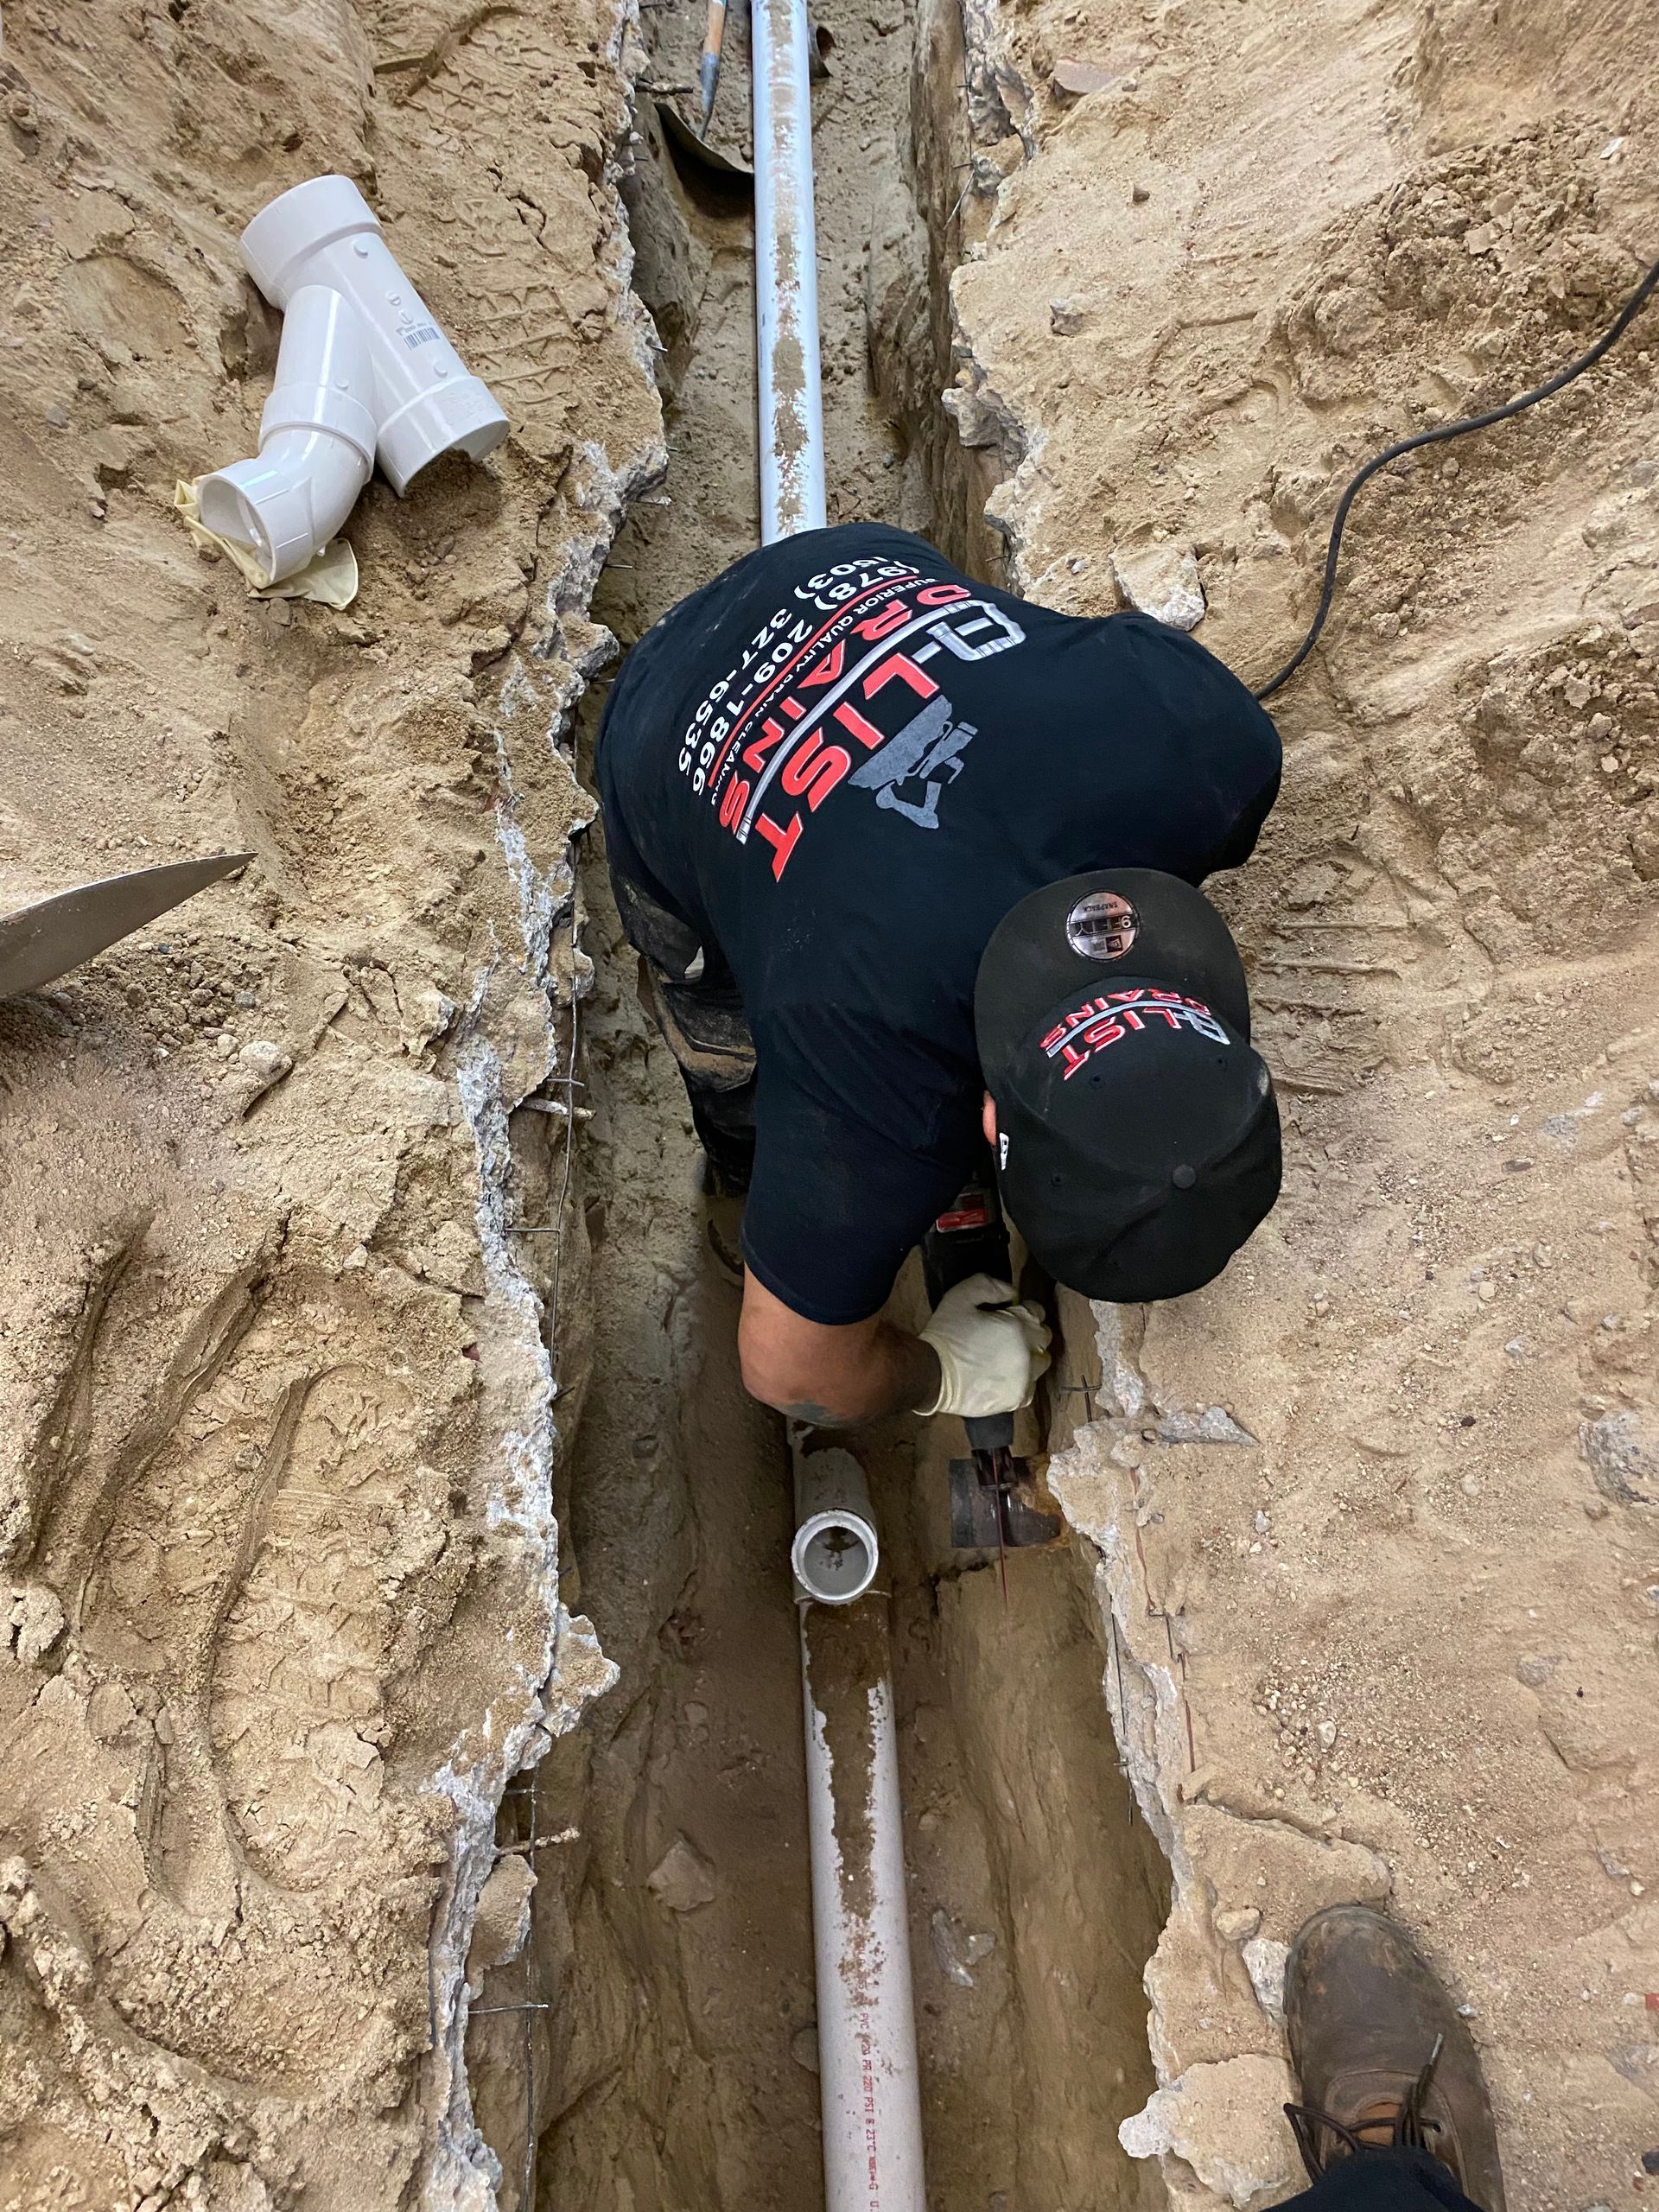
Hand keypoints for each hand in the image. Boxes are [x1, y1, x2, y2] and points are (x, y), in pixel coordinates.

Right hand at [916, 1273, 1051, 1418]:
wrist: (932, 1375)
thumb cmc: (946, 1335)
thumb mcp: (959, 1297)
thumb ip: (988, 1286)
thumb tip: (1011, 1292)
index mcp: (1018, 1325)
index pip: (1037, 1311)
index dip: (1023, 1310)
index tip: (1008, 1314)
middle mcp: (1028, 1352)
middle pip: (1044, 1337)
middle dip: (1029, 1333)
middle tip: (1006, 1335)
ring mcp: (1025, 1378)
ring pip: (1041, 1363)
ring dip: (1030, 1357)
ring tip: (1006, 1357)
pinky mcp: (1016, 1398)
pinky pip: (1031, 1387)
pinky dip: (1022, 1381)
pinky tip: (1003, 1377)